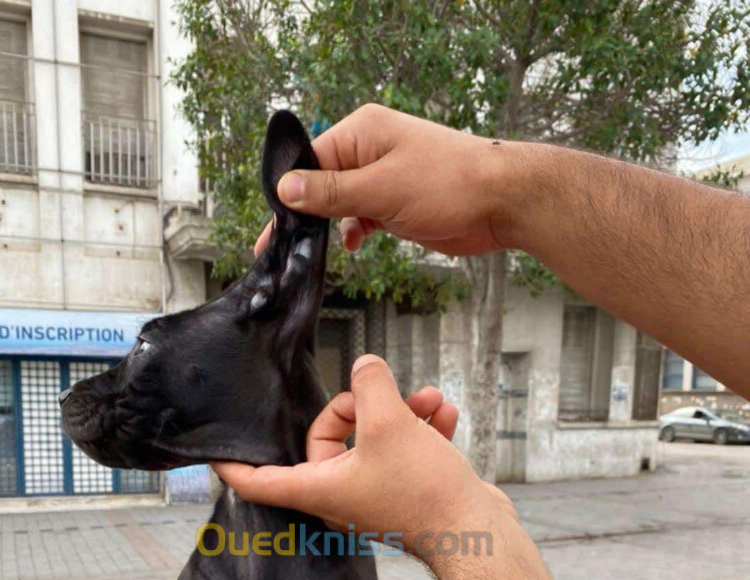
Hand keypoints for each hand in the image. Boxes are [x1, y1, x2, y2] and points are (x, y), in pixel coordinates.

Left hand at [212, 355, 515, 561]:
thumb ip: (372, 385)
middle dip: (360, 407)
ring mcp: (375, 495)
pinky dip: (421, 431)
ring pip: (373, 440)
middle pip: (327, 440)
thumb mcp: (390, 422)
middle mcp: (341, 496)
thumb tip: (365, 368)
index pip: (258, 481)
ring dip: (401, 412)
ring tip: (428, 399)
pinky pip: (403, 451)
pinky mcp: (406, 493)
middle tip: (383, 397)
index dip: (233, 465)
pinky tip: (443, 415)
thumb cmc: (424, 489)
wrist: (477, 530)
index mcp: (320, 488)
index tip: (213, 453)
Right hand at [254, 104, 520, 256]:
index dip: (290, 195)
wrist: (501, 203)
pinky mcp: (396, 201)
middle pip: (321, 182)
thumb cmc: (449, 185)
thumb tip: (285, 189)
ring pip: (341, 203)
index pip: (309, 161)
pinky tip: (356, 244)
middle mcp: (369, 150)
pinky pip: (362, 215)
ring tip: (320, 250)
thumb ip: (330, 192)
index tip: (274, 228)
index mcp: (362, 132)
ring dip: (333, 225)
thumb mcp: (380, 190)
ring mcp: (384, 176)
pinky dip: (355, 230)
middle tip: (286, 248)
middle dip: (307, 213)